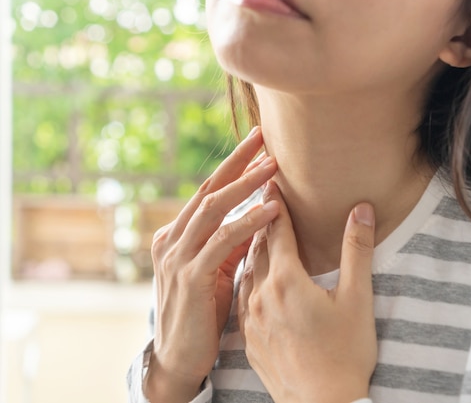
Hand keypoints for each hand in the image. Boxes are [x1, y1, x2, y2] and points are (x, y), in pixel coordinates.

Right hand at [144, 127, 279, 402]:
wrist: (179, 357)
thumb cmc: (201, 311)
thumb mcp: (215, 269)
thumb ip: (230, 241)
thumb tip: (260, 214)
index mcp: (177, 234)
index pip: (208, 190)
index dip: (233, 165)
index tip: (258, 143)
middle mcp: (172, 239)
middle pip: (209, 189)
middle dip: (237, 162)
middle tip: (265, 137)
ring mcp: (178, 256)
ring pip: (214, 209)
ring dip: (245, 185)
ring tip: (274, 167)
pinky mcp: (191, 277)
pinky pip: (223, 242)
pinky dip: (248, 223)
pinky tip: (272, 211)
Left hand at [239, 181, 377, 402]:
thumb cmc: (345, 354)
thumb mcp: (358, 300)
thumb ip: (357, 251)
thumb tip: (361, 210)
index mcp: (287, 280)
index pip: (277, 230)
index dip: (275, 203)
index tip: (271, 180)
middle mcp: (261, 295)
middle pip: (257, 246)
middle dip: (260, 219)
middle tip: (260, 195)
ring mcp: (250, 318)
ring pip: (246, 271)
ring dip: (251, 248)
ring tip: (256, 232)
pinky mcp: (248, 338)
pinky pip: (241, 296)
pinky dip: (246, 277)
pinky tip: (252, 277)